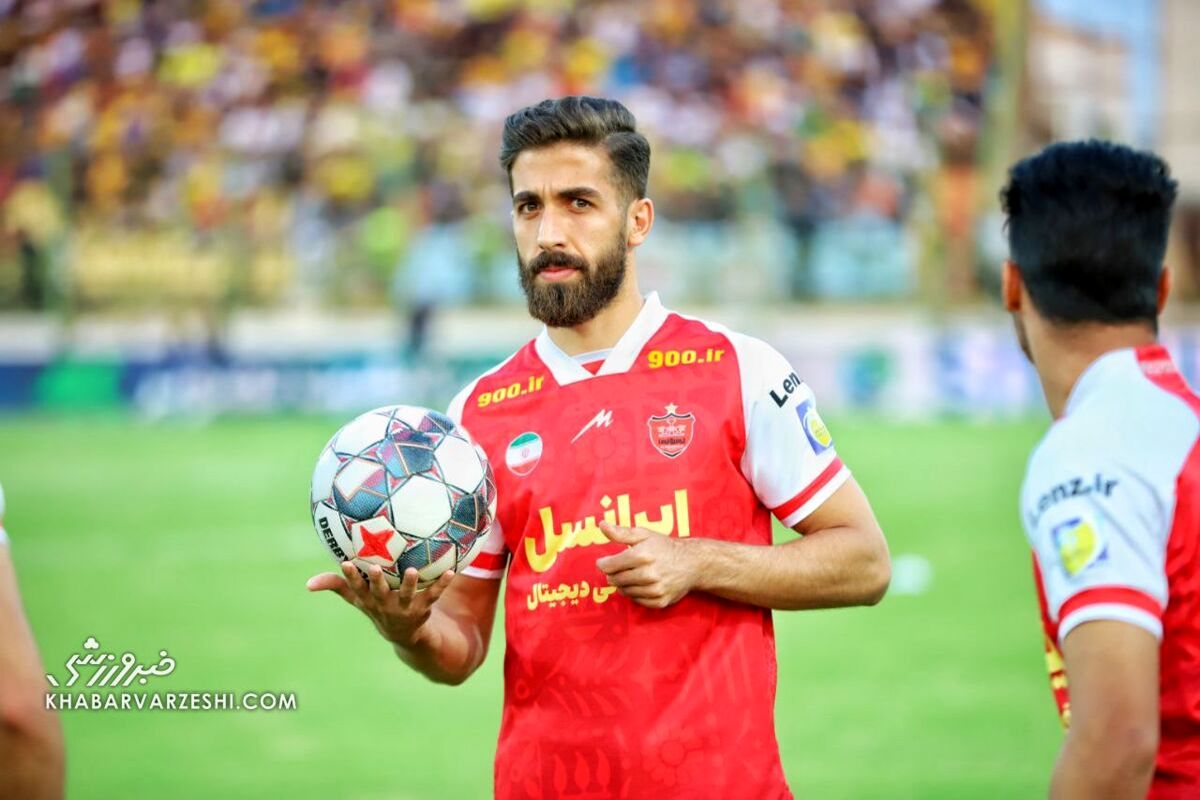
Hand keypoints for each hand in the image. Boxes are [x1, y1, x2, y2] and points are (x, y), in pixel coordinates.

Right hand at [306, 562, 455, 647]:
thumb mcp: (357, 599)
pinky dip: (442, 584)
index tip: (345, 562)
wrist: (405, 636)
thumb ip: (336, 586)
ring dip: (410, 584)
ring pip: (407, 595)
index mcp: (368, 601)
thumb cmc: (377, 608)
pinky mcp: (423, 608)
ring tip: (413, 570)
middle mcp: (385, 605)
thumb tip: (308, 584)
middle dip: (377, 581)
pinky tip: (451, 571)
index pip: (356, 588)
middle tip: (374, 566)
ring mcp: (405, 608)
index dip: (351, 577)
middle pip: (380, 593)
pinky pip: (434, 595)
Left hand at [594, 522, 696, 608]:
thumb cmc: (665, 547)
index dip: (603, 564)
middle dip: (613, 574)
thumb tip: (602, 526)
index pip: (609, 566)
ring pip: (624, 591)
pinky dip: (635, 593)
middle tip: (618, 568)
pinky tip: (640, 584)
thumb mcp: (644, 534)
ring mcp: (655, 589)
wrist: (692, 563)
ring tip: (631, 574)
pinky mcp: (660, 601)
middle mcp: (649, 574)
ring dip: (623, 584)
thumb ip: (621, 532)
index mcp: (642, 555)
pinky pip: (637, 600)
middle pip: (615, 580)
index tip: (603, 562)